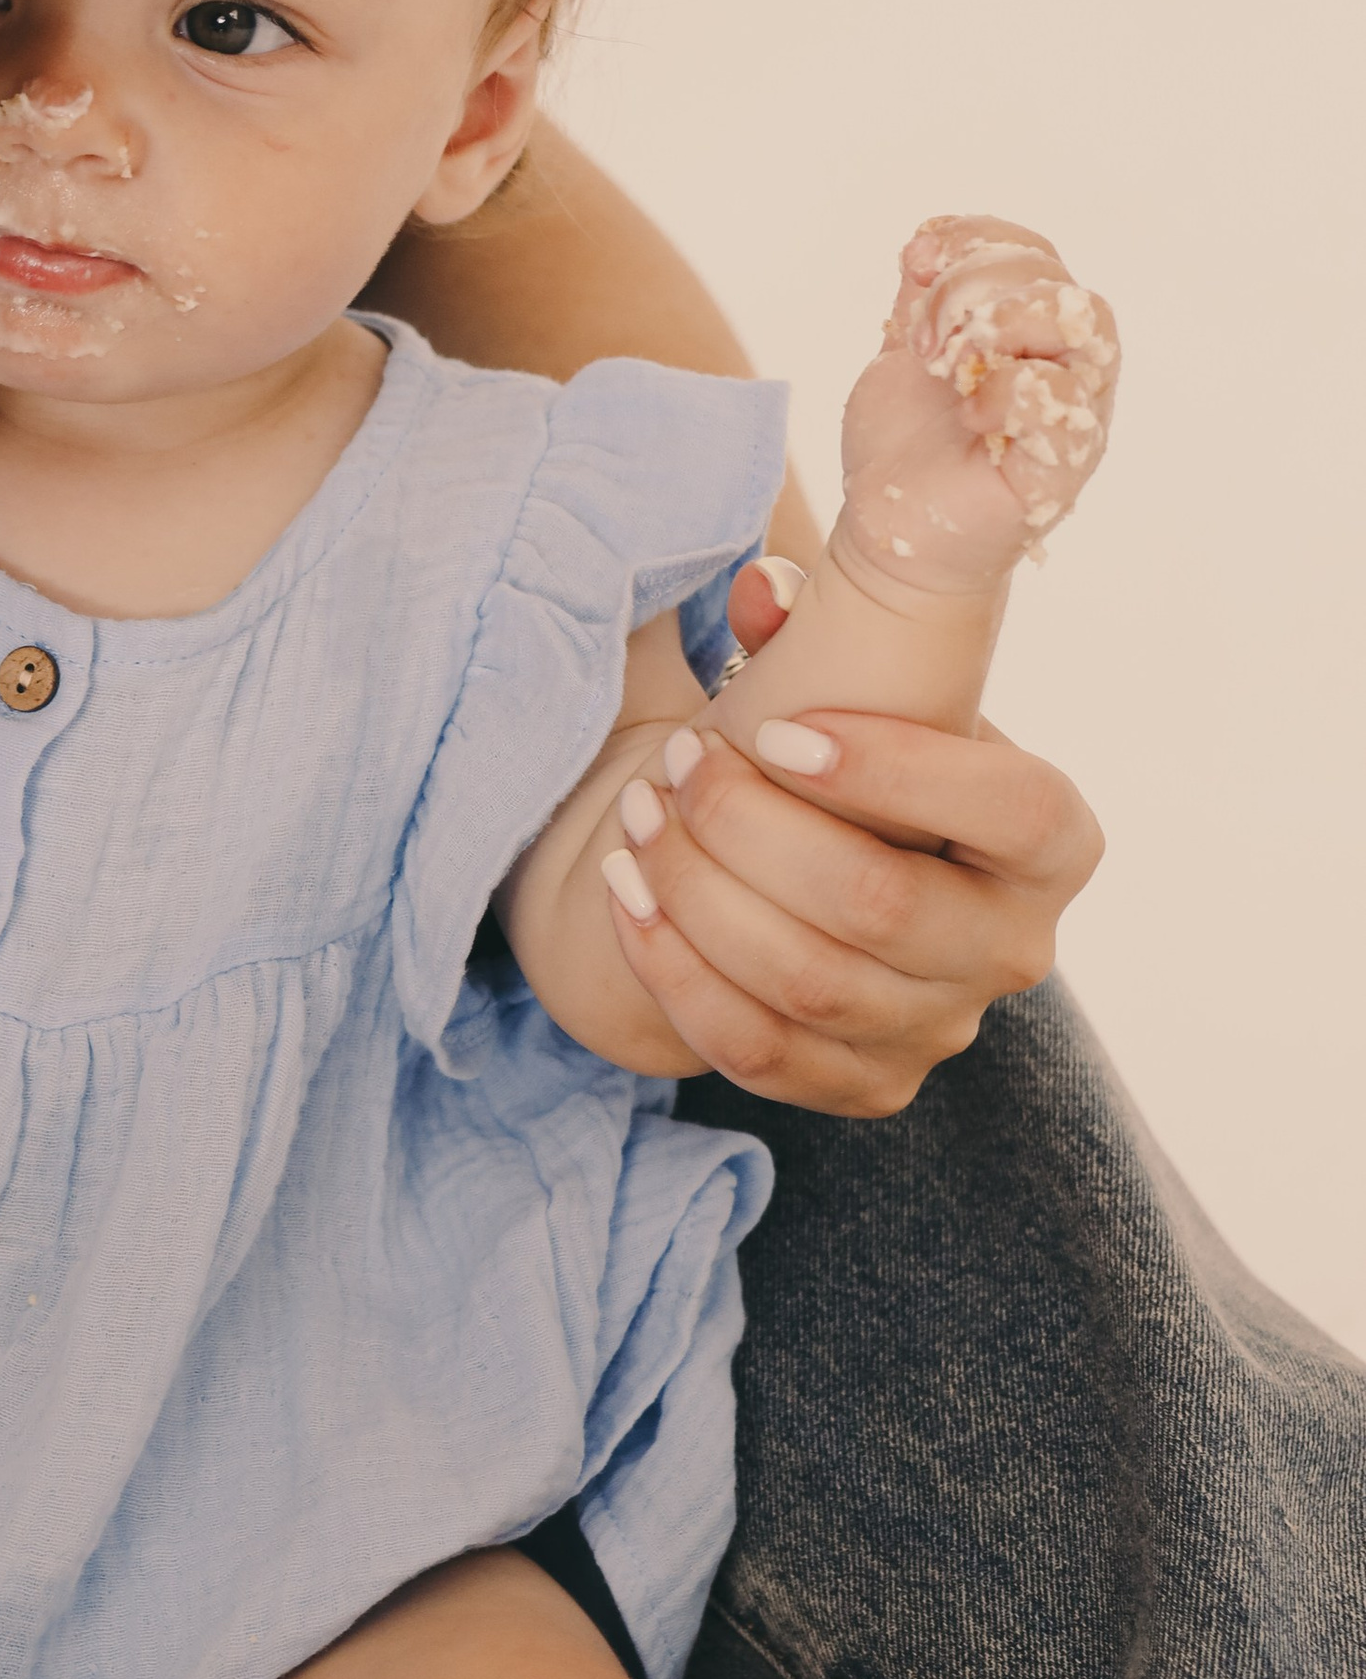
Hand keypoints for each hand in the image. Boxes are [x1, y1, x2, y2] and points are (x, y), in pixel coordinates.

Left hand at [596, 559, 1103, 1114]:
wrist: (801, 857)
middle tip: (678, 760)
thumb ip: (824, 613)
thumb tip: (764, 593)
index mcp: (1052, 837)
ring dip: (698, 893)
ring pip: (808, 981)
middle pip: (882, 905)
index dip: (893, 771)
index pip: (1014, 811)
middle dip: (751, 827)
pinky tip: (626, 894)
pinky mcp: (863, 1085)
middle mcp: (1014, 946)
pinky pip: (757, 1049)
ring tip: (635, 815)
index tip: (772, 726)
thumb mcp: (852, 668)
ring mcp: (939, 1028)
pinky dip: (676, 969)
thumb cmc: (833, 745)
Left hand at [838, 214, 1118, 595]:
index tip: (913, 262)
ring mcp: (1073, 411)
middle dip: (971, 285)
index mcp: (1031, 327)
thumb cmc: (906, 440)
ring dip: (1000, 325)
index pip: (1032, 251)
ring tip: (943, 365)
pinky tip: (969, 414)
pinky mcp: (1063, 466)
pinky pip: (1066, 405)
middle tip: (922, 338)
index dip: (974, 238)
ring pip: (1083, 322)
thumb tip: (927, 247)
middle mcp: (1065, 361)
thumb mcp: (906, 348)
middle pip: (1054, 278)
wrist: (889, 526)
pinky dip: (1011, 392)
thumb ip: (924, 295)